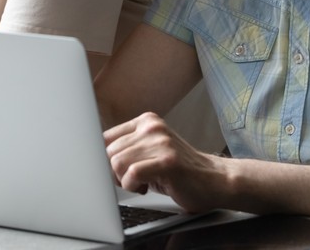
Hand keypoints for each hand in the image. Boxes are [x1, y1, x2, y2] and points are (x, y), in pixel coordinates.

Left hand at [104, 112, 226, 212]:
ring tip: (142, 183)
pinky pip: (132, 173)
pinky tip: (145, 188)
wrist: (215, 180)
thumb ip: (128, 148)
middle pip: (109, 151)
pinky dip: (132, 186)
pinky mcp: (167, 161)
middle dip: (114, 173)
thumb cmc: (179, 171)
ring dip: (124, 181)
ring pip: (117, 162)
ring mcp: (161, 142)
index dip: (105, 159)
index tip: (113, 172)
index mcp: (147, 121)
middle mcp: (153, 127)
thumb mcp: (151, 151)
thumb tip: (94, 157)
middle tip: (133, 181)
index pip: (106, 137)